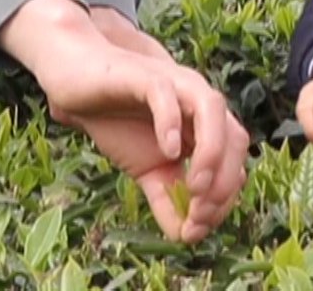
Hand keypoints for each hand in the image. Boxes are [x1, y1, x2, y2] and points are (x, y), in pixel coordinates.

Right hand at [0, 0, 249, 242]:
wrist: (76, 79)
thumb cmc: (116, 119)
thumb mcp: (146, 169)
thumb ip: (166, 198)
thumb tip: (185, 237)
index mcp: (204, 125)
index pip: (236, 161)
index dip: (225, 197)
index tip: (199, 227)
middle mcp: (197, 101)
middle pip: (234, 137)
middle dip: (224, 181)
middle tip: (199, 213)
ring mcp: (174, 84)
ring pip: (212, 109)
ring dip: (212, 152)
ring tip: (195, 186)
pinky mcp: (144, 76)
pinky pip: (167, 94)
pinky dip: (172, 122)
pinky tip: (168, 151)